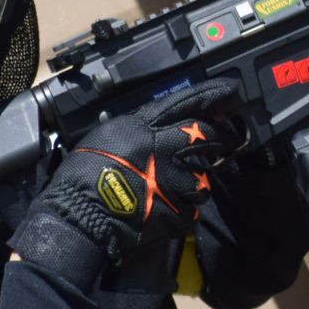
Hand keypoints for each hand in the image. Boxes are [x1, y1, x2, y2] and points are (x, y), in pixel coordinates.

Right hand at [9, 79, 242, 286]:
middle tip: (226, 140)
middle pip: (205, 136)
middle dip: (221, 137)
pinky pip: (191, 210)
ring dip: (196, 183)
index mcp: (142, 129)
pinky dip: (184, 211)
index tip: (229, 93)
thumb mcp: (106, 137)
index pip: (184, 106)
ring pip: (203, 179)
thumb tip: (153, 122)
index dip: (210, 97)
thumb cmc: (82, 177)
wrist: (79, 215)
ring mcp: (170, 182)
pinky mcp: (173, 212)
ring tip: (181, 187)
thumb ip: (135, 129)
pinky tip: (169, 210)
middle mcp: (161, 151)